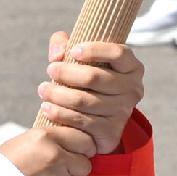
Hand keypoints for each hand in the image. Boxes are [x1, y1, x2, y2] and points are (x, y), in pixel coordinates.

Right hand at [0, 118, 86, 175]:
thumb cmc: (0, 167)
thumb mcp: (23, 142)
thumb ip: (48, 141)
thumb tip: (69, 142)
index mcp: (45, 137)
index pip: (84, 140)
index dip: (82, 149)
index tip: (76, 155)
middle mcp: (55, 156)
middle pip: (84, 164)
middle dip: (74, 171)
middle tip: (58, 174)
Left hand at [42, 30, 143, 153]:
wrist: (96, 118)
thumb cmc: (88, 80)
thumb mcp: (81, 57)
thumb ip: (65, 43)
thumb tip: (57, 55)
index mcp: (132, 67)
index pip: (118, 54)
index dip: (94, 50)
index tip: (73, 51)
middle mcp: (132, 89)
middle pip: (95, 77)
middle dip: (67, 73)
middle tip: (50, 70)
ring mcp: (123, 112)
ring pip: (84, 101)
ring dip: (58, 94)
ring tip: (43, 90)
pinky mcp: (111, 132)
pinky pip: (81, 121)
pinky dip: (60, 114)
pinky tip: (47, 108)